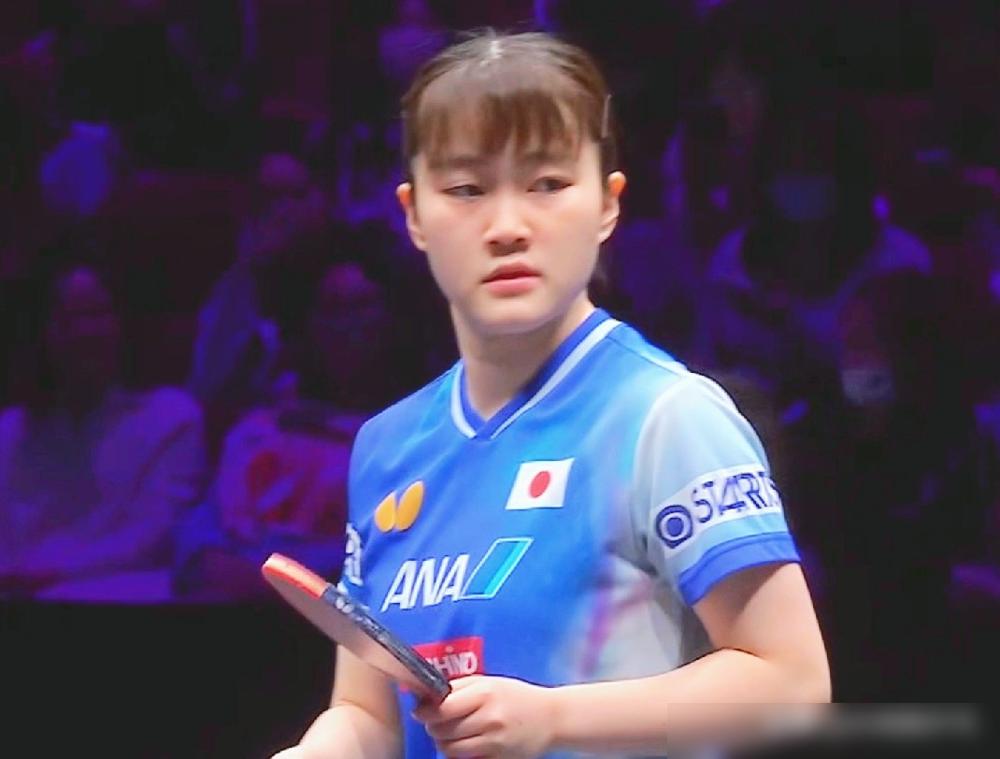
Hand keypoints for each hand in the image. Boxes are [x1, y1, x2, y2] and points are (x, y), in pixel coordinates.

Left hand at [414, 675, 556, 758]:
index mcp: (485, 694)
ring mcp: (494, 742)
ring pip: (450, 749)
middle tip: (436, 723)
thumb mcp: (490, 682)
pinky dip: (459, 754)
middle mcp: (489, 718)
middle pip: (443, 730)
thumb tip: (428, 696)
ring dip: (443, 743)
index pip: (443, 708)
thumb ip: (460, 687)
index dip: (426, 711)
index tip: (421, 711)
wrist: (551, 718)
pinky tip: (464, 744)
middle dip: (434, 727)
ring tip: (449, 735)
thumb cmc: (517, 696)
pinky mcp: (498, 758)